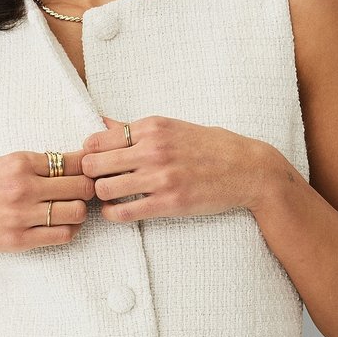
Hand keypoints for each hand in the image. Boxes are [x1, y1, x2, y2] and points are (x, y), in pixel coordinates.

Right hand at [0, 149, 95, 254]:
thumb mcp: (0, 163)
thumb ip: (33, 163)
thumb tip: (73, 160)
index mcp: (19, 162)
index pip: (72, 161)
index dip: (87, 166)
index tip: (88, 170)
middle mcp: (22, 187)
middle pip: (81, 186)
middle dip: (88, 188)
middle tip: (85, 191)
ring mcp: (21, 215)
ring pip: (76, 212)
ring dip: (80, 211)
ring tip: (73, 209)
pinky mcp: (19, 239)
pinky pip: (62, 235)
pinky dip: (70, 230)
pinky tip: (63, 224)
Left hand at [80, 115, 272, 222]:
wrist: (248, 169)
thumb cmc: (211, 147)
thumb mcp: (173, 127)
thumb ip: (135, 128)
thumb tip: (102, 122)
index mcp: (152, 127)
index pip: (97, 139)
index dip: (88, 153)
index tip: (94, 161)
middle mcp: (153, 149)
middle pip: (93, 163)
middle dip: (89, 174)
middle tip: (96, 181)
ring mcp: (160, 177)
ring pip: (104, 188)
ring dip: (100, 195)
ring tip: (108, 196)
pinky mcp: (168, 203)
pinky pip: (123, 212)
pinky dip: (112, 214)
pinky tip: (116, 210)